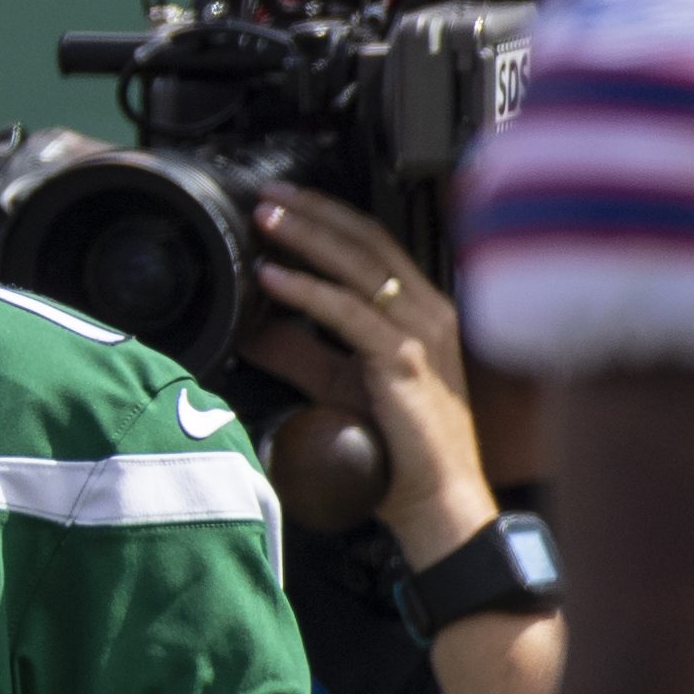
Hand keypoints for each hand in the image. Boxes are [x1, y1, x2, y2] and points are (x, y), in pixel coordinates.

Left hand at [243, 184, 495, 565]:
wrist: (437, 500)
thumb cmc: (398, 450)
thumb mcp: (338, 386)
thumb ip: (300, 354)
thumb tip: (256, 328)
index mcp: (421, 311)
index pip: (374, 246)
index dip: (329, 218)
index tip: (285, 200)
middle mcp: (428, 312)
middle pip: (367, 242)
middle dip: (315, 212)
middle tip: (267, 193)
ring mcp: (421, 333)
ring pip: (358, 267)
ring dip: (306, 237)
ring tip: (264, 219)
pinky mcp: (405, 360)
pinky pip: (348, 313)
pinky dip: (306, 290)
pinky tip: (272, 276)